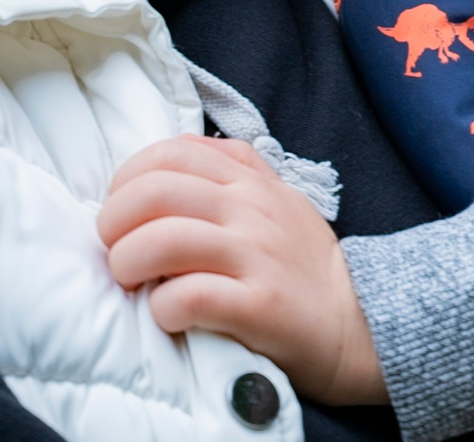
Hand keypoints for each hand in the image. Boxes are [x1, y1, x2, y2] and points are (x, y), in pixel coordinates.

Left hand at [98, 135, 387, 405]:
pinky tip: (166, 315)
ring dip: (129, 263)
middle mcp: (251, 210)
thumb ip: (232, 168)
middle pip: (155, 193)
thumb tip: (173, 152)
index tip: (120, 212)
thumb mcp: (277, 197)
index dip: (127, 178)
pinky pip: (191, 296)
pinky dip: (163, 307)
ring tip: (132, 282)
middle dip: (114, 222)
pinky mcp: (260, 306)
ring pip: (164, 241)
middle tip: (114, 250)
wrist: (359, 321)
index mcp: (249, 181)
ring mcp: (256, 256)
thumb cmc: (303, 263)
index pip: (170, 154)